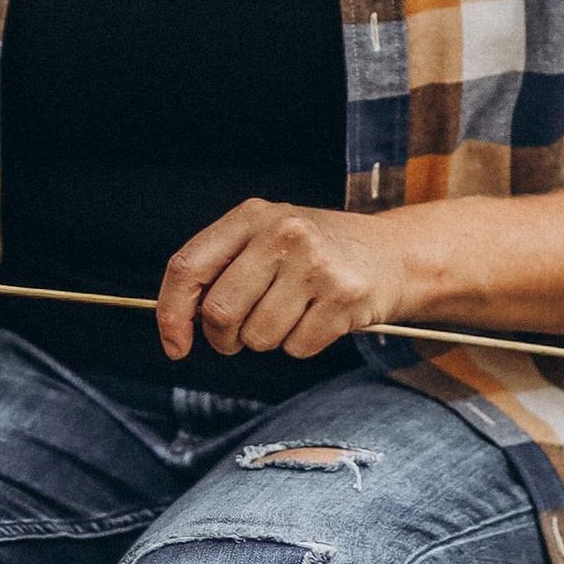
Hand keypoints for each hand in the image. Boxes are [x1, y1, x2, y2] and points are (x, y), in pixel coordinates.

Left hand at [158, 201, 417, 365]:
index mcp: (251, 216)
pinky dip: (301, 345)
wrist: (393, 254)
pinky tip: (318, 318)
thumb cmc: (315, 252)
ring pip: (258, 337)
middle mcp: (282, 233)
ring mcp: (316, 264)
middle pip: (220, 312)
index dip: (171, 314)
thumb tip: (178, 322)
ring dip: (267, 341)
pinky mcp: (344, 296)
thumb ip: (222, 267)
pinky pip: (297, 347)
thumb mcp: (266, 236)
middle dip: (223, 339)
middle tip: (238, 337)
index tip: (175, 345)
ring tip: (291, 314)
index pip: (188, 267)